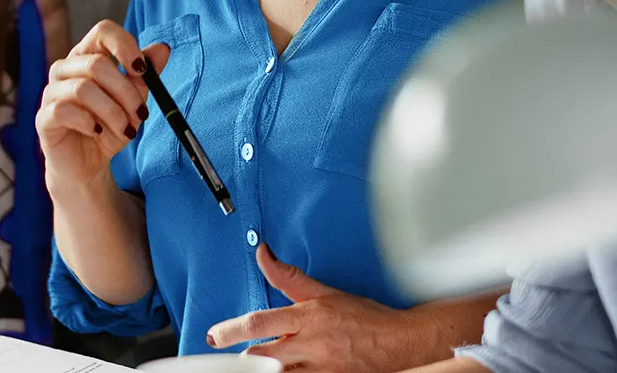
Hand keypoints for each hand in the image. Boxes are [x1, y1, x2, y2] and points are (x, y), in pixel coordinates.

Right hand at [37, 19, 168, 189]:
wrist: (88, 165)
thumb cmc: (109, 128)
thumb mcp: (133, 102)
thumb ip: (144, 76)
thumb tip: (162, 48)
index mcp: (88, 56)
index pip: (102, 32)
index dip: (124, 45)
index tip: (142, 69)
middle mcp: (65, 68)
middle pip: (96, 64)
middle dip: (125, 92)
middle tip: (141, 114)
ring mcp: (51, 92)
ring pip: (83, 88)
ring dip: (112, 112)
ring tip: (126, 131)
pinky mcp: (44, 117)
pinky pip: (64, 110)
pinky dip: (88, 122)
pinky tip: (98, 133)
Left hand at [206, 246, 440, 372]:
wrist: (402, 342)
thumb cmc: (365, 318)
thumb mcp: (326, 292)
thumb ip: (290, 277)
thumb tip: (264, 254)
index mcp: (307, 318)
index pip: (259, 322)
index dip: (230, 330)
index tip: (214, 336)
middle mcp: (310, 344)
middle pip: (261, 356)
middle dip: (245, 357)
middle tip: (235, 355)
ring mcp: (320, 368)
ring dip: (264, 370)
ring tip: (258, 365)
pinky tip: (284, 372)